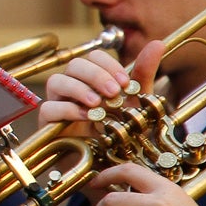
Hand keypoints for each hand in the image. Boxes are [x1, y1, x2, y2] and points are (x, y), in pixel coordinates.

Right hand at [40, 41, 164, 126]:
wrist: (107, 161)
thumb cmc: (118, 130)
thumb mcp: (135, 101)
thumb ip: (143, 73)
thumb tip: (157, 43)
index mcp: (93, 78)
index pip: (92, 57)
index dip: (107, 65)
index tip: (124, 82)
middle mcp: (73, 86)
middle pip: (74, 65)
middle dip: (95, 76)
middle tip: (113, 92)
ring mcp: (58, 102)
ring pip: (56, 81)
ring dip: (79, 89)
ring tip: (97, 104)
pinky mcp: (48, 121)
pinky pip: (49, 108)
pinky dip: (68, 109)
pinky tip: (86, 116)